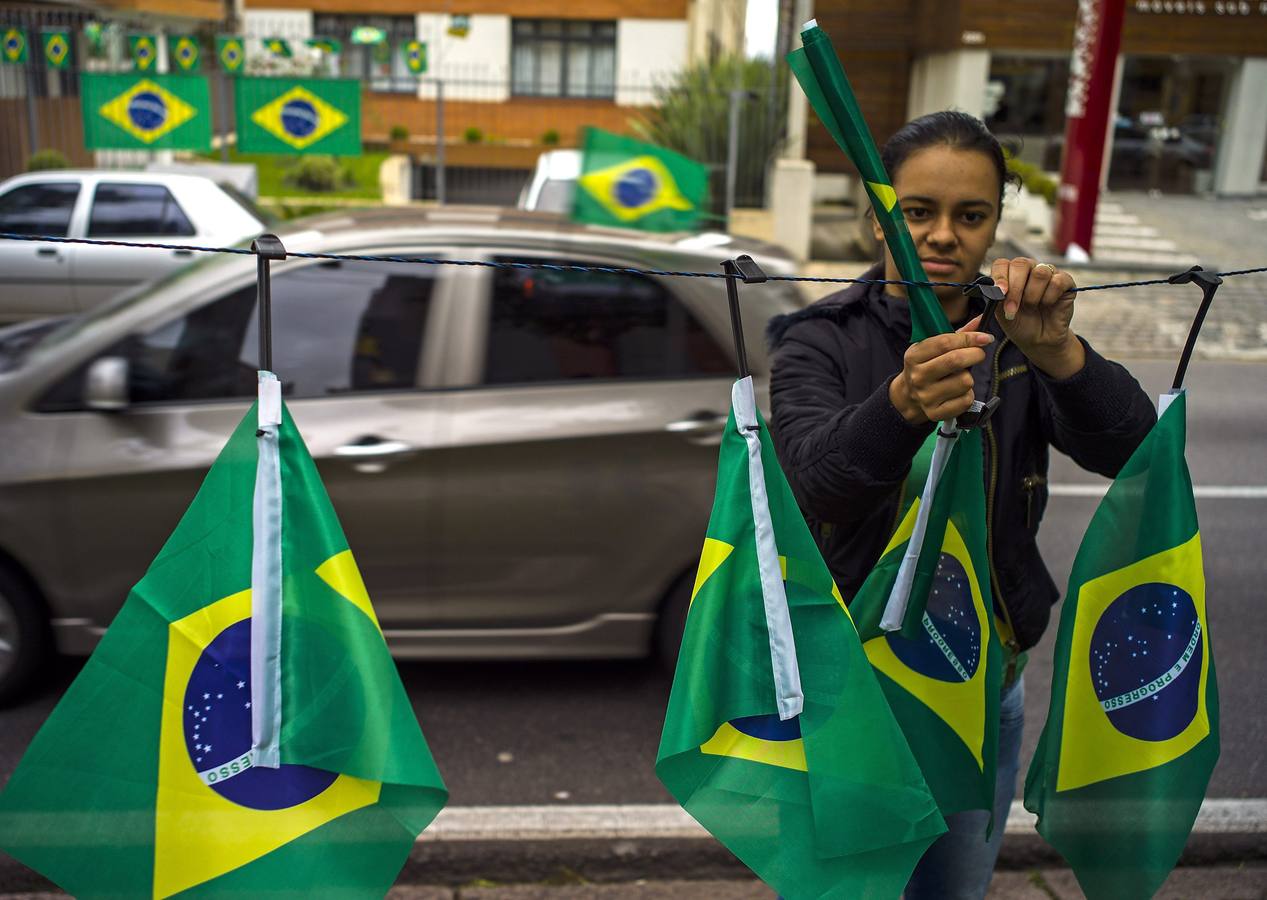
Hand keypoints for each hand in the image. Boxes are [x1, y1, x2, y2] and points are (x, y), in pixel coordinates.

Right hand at [890, 316, 992, 424]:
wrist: (909, 396)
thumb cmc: (927, 366)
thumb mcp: (933, 348)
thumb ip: (958, 334)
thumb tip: (982, 320)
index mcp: (914, 356)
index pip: (945, 342)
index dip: (969, 338)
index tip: (986, 337)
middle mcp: (918, 376)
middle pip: (955, 360)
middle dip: (975, 354)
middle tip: (978, 354)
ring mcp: (926, 396)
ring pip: (965, 381)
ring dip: (969, 377)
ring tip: (961, 377)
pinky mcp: (935, 413)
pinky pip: (965, 401)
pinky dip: (968, 395)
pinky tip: (959, 392)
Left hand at [990, 257, 1084, 378]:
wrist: (1039, 340)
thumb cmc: (1019, 324)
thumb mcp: (1001, 313)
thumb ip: (998, 297)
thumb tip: (996, 286)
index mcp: (1010, 274)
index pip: (1002, 264)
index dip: (1000, 276)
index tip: (1000, 293)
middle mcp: (1029, 270)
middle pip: (1021, 264)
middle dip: (1015, 288)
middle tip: (1013, 308)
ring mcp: (1048, 274)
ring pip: (1040, 273)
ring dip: (1032, 295)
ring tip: (1031, 307)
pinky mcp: (1066, 281)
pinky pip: (1057, 281)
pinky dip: (1049, 297)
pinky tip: (1048, 305)